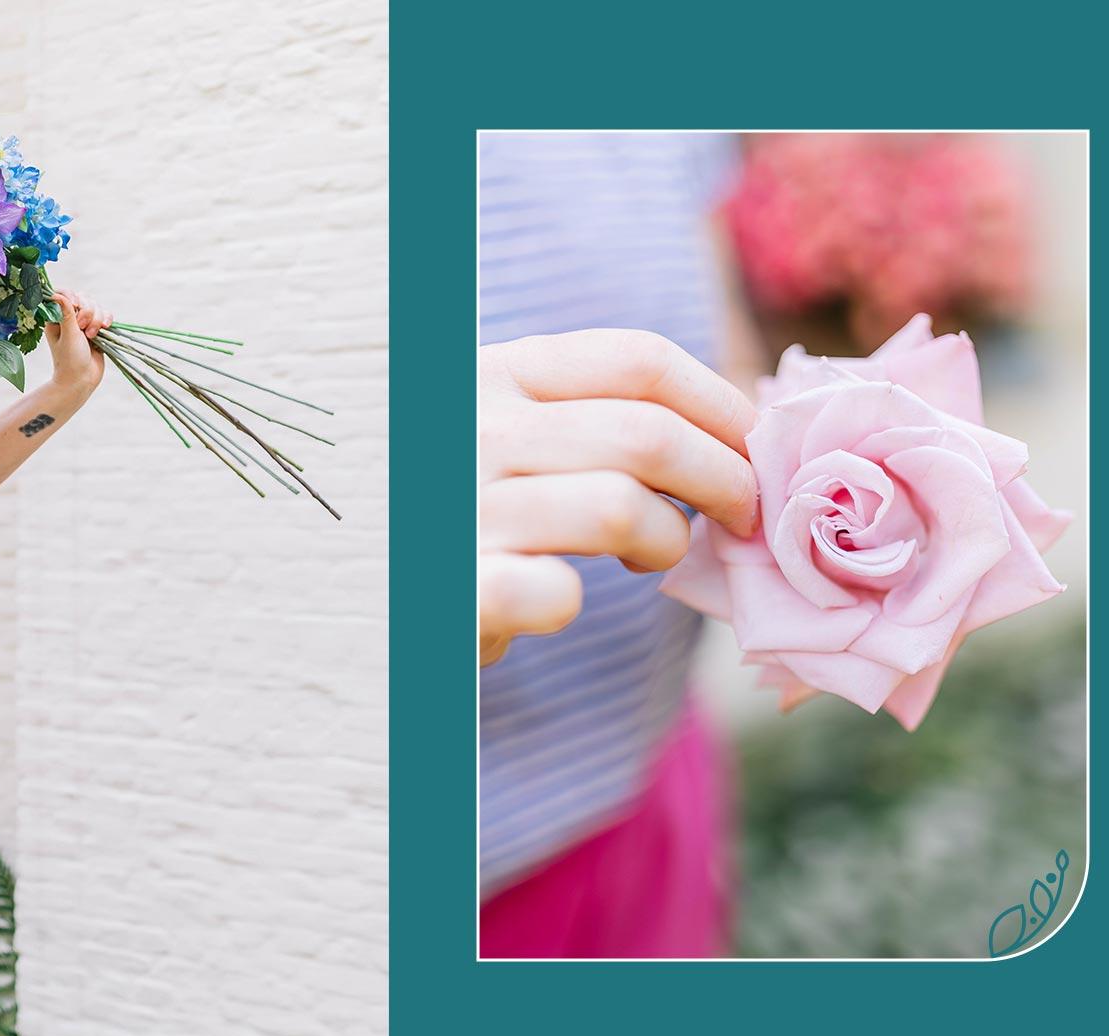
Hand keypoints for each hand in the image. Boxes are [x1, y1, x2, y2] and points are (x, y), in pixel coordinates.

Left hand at [44, 289, 111, 396]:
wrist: (82, 380)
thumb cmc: (70, 360)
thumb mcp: (68, 335)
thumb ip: (66, 313)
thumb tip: (56, 294)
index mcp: (57, 318)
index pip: (64, 294)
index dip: (72, 296)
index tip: (76, 305)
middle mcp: (70, 318)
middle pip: (83, 298)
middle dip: (87, 311)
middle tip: (83, 329)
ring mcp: (84, 324)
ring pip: (96, 306)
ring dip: (97, 319)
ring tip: (92, 336)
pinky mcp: (97, 329)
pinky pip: (105, 315)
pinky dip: (107, 320)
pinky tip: (104, 330)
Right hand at [478, 329, 760, 665]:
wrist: (349, 594)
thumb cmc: (448, 513)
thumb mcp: (495, 434)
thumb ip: (585, 417)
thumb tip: (744, 424)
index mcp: (487, 374)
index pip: (636, 360)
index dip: (721, 403)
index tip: (758, 446)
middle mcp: (467, 428)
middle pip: (647, 434)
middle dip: (725, 479)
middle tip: (741, 517)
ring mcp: (455, 508)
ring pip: (619, 509)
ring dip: (665, 543)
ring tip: (652, 559)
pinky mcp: (449, 591)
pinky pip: (557, 593)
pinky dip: (573, 602)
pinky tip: (553, 598)